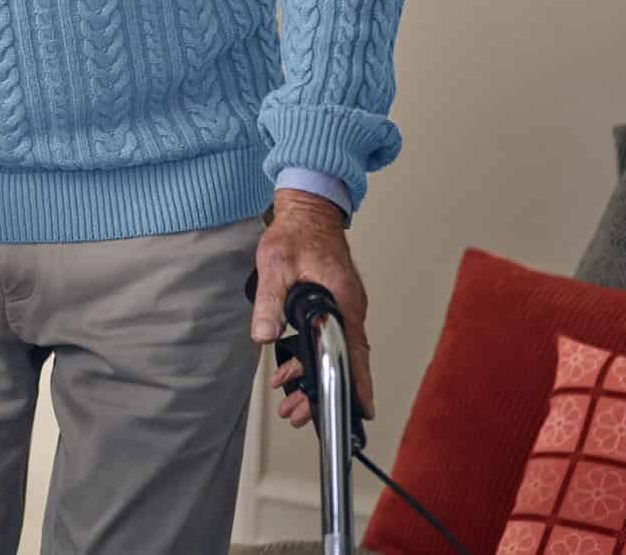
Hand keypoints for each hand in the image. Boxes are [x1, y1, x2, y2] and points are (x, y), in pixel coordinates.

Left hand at [251, 191, 374, 429]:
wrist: (308, 210)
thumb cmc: (297, 233)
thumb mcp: (276, 265)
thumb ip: (271, 302)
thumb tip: (265, 335)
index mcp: (342, 301)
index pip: (354, 351)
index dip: (358, 383)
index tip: (361, 411)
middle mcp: (349, 308)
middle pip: (343, 360)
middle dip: (321, 390)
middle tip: (300, 414)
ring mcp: (344, 307)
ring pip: (334, 352)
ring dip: (312, 376)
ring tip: (290, 399)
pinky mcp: (334, 305)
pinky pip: (328, 338)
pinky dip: (310, 356)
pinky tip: (289, 368)